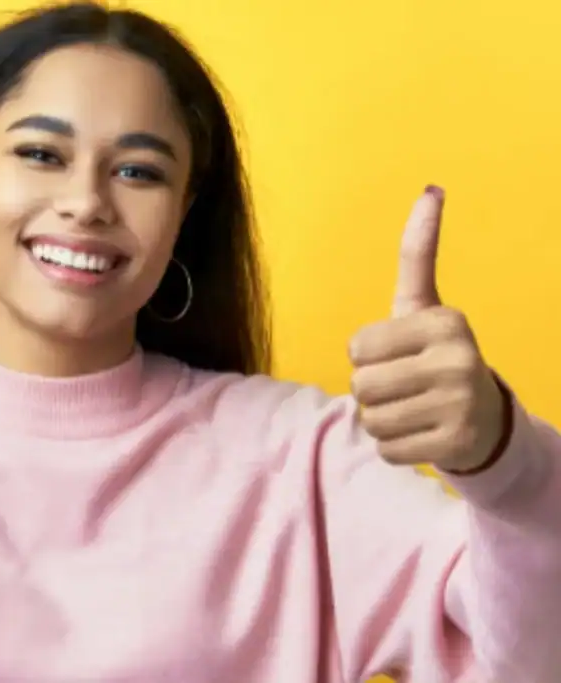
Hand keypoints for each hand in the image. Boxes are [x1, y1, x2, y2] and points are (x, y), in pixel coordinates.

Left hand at [348, 186, 506, 472]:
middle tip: (404, 388)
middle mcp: (458, 358)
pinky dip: (395, 447)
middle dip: (371, 391)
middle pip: (361, 385)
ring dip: (381, 420)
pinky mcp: (456, 442)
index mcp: (445, 321)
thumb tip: (431, 188)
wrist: (484, 418)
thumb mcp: (422, 305)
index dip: (365, 357)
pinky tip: (421, 434)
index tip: (398, 355)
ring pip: (371, 419)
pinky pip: (387, 449)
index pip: (356, 347)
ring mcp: (460, 402)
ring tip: (412, 410)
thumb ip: (419, 253)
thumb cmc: (436, 356)